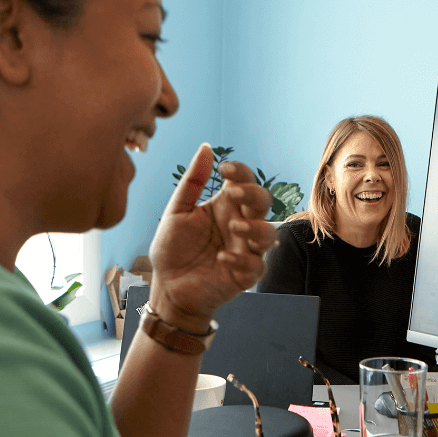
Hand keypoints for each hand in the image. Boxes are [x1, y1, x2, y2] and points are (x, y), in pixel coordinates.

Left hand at [148, 143, 277, 328]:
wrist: (168, 288)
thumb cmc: (173, 250)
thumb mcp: (176, 212)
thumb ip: (192, 182)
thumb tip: (206, 148)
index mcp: (225, 206)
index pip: (245, 181)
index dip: (241, 172)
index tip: (224, 169)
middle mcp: (239, 224)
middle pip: (264, 202)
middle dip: (254, 195)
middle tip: (234, 194)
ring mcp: (245, 250)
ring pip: (270, 234)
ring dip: (255, 228)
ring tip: (233, 227)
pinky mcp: (245, 275)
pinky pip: (256, 265)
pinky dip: (242, 259)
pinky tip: (220, 258)